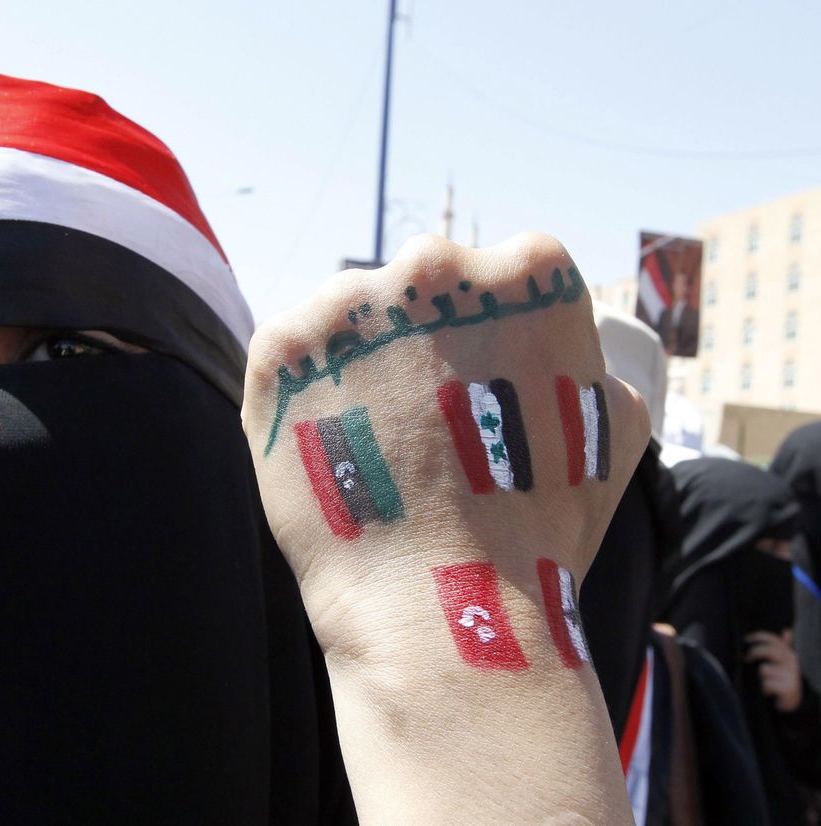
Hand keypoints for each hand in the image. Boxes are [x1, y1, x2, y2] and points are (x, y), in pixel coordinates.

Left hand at [242, 234, 648, 823]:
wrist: (445, 601)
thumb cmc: (537, 526)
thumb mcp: (613, 433)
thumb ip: (592, 365)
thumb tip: (578, 348)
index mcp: (528, 270)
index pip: (499, 273)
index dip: (486, 334)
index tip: (476, 384)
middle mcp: (434, 265)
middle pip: (417, 285)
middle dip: (416, 337)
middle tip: (420, 417)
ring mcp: (351, 302)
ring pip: (346, 314)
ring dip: (353, 359)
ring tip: (371, 441)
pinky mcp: (282, 348)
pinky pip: (289, 355)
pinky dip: (300, 394)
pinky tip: (327, 444)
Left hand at [745, 629, 802, 711]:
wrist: (794, 701)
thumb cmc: (784, 678)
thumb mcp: (785, 662)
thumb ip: (786, 646)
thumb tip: (787, 630)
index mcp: (790, 655)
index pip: (775, 640)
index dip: (759, 637)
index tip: (746, 638)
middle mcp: (792, 663)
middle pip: (769, 651)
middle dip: (754, 652)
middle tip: (747, 659)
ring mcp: (791, 676)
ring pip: (765, 669)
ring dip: (762, 676)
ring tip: (766, 682)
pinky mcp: (788, 688)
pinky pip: (767, 684)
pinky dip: (765, 689)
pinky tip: (768, 692)